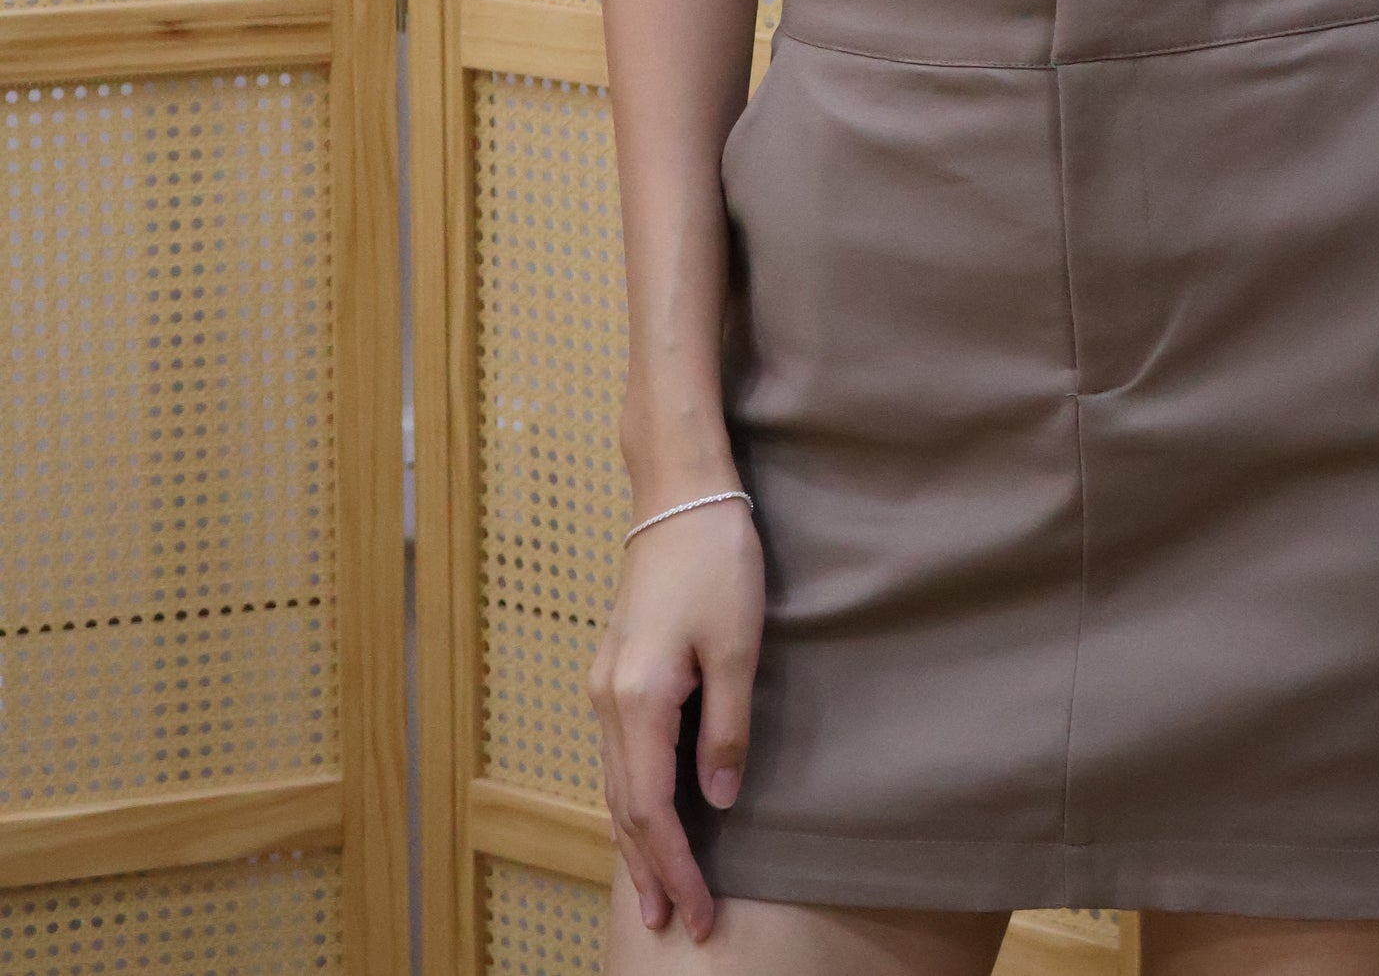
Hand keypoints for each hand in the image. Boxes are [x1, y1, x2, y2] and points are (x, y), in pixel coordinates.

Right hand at [588, 499, 764, 941]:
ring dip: (634, 839)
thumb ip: (726, 729)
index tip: (699, 911)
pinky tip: (641, 816)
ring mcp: (604, 683)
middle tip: (674, 922)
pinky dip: (629, 798)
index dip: (677, 866)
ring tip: (653, 888)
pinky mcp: (612, 667)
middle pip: (625, 806)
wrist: (678, 492)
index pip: (654, 811)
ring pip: (614, 783)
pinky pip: (615, 754)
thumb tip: (718, 800)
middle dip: (651, 867)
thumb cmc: (716, 560)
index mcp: (640, 700)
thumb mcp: (737, 646)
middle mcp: (608, 700)